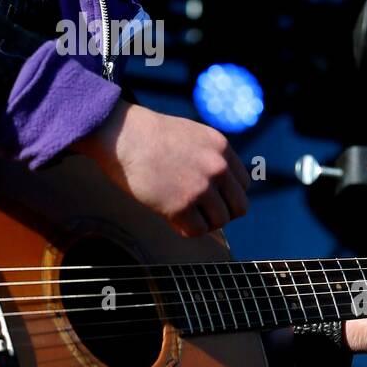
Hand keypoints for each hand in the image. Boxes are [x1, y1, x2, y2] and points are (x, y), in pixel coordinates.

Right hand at [71, 101, 249, 236]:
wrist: (122, 135)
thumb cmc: (149, 136)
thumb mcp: (192, 135)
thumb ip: (210, 157)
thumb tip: (218, 187)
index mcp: (222, 148)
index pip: (243, 184)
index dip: (226, 194)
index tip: (210, 197)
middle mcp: (217, 168)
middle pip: (239, 207)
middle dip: (220, 212)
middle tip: (200, 211)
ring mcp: (201, 187)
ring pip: (220, 221)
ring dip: (203, 222)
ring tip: (183, 214)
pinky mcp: (181, 206)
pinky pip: (197, 231)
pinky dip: (186, 229)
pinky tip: (172, 219)